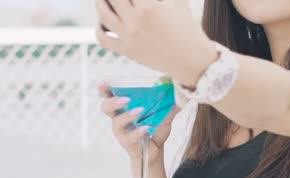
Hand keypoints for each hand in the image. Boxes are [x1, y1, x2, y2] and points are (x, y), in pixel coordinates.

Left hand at [95, 0, 218, 86]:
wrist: (190, 60)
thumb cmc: (187, 29)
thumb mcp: (178, 2)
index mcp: (149, 6)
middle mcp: (135, 20)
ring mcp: (128, 36)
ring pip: (103, 14)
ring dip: (100, 3)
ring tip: (103, 0)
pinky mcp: (126, 50)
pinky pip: (103, 38)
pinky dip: (99, 28)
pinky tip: (103, 23)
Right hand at [99, 83, 179, 163]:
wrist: (154, 153)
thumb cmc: (155, 132)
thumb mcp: (165, 118)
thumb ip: (171, 108)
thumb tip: (183, 96)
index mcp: (123, 109)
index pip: (110, 96)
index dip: (104, 89)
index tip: (104, 82)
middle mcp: (118, 120)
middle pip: (105, 108)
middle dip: (112, 101)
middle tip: (126, 99)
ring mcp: (121, 133)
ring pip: (116, 123)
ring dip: (127, 115)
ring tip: (140, 111)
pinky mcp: (127, 144)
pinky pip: (129, 137)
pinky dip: (137, 131)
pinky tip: (146, 128)